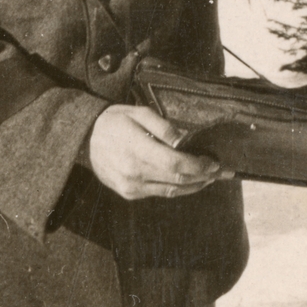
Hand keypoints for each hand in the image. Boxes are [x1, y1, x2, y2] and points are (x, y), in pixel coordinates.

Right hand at [87, 104, 233, 199]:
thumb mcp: (139, 113)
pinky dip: (177, 188)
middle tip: (221, 172)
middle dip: (202, 177)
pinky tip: (189, 181)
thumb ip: (163, 127)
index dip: (198, 166)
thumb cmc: (115, 121)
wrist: (86, 139)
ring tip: (210, 178)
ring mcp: (131, 187)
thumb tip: (184, 141)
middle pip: (177, 180)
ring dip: (193, 186)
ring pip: (171, 191)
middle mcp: (134, 174)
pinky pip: (159, 193)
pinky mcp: (129, 194)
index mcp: (137, 151)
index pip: (175, 164)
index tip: (214, 162)